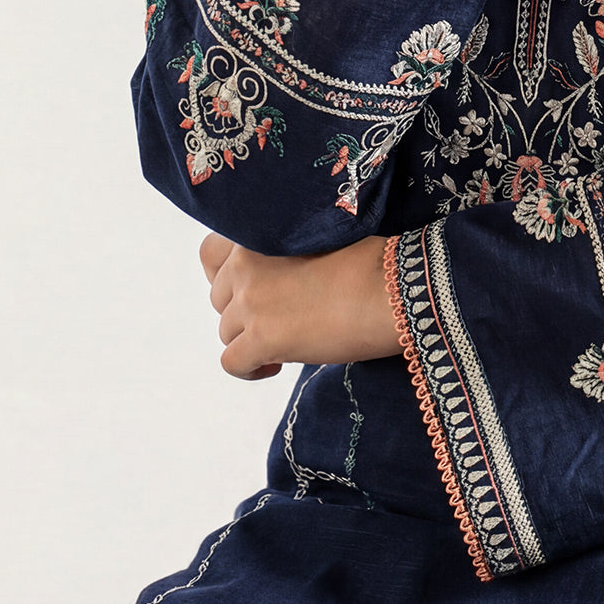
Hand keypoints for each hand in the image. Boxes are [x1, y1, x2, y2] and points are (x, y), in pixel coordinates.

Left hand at [199, 233, 401, 380]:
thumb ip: (288, 249)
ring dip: (251, 339)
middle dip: (243, 311)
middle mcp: (244, 265)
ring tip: (288, 342)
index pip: (210, 254)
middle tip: (280, 318)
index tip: (254, 288)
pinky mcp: (261, 338)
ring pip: (226, 331)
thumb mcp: (320, 238)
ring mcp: (250, 303)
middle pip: (218, 298)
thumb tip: (282, 277)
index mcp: (258, 234)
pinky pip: (232, 363)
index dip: (227, 275)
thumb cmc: (373, 262)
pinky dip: (251, 369)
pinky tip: (277, 366)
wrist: (392, 290)